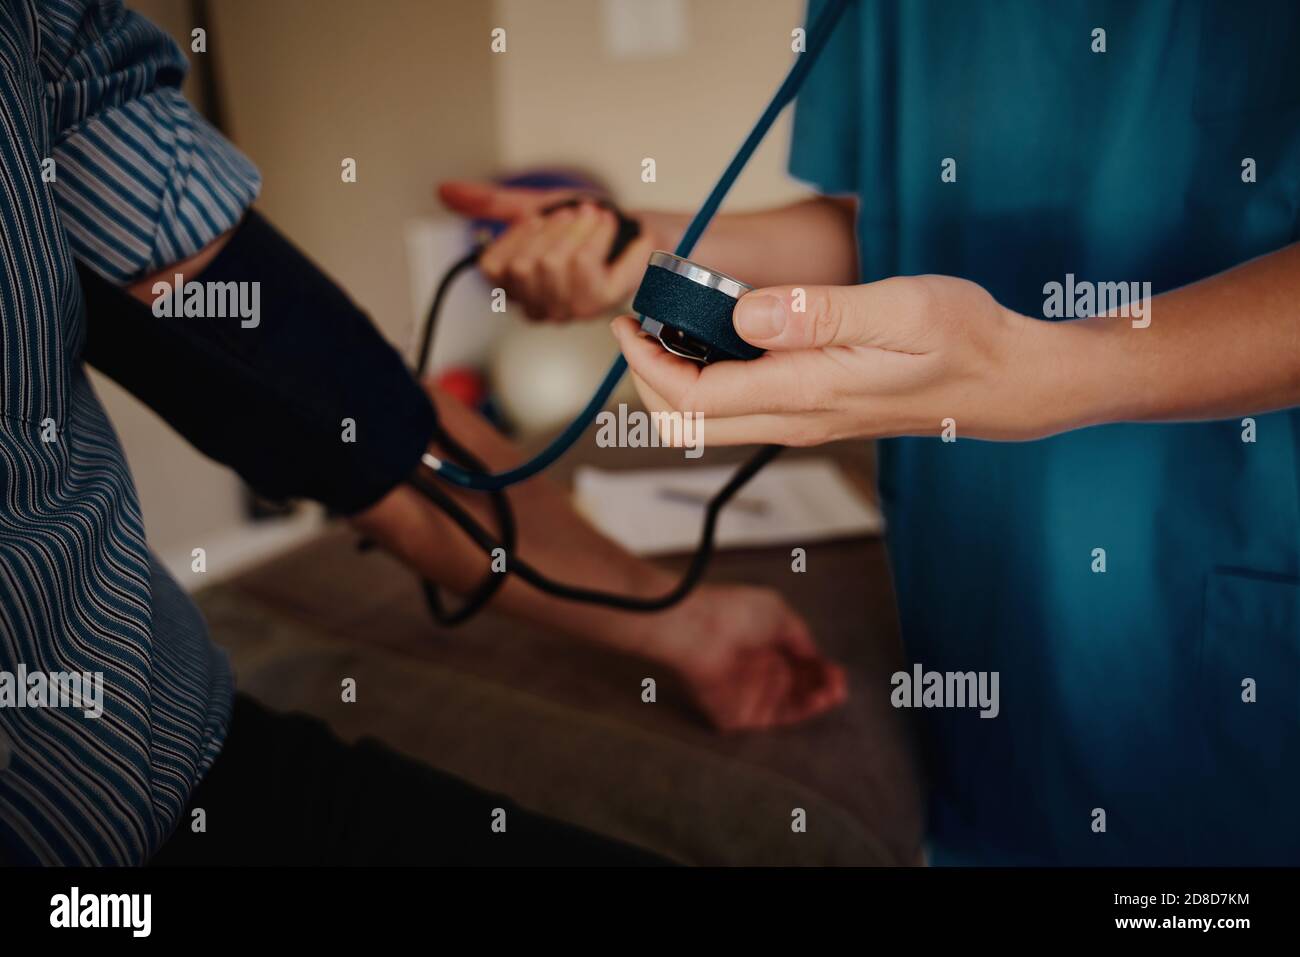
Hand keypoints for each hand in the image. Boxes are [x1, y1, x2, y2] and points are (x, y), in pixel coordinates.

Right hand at [438, 180, 655, 320]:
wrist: (638, 233)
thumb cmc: (585, 226)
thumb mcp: (534, 208)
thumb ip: (492, 204)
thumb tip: (443, 189)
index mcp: (518, 291)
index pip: (495, 267)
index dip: (517, 236)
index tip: (539, 217)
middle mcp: (541, 306)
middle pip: (528, 265)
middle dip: (554, 227)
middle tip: (579, 211)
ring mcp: (571, 308)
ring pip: (557, 263)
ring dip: (580, 228)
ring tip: (597, 217)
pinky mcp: (602, 302)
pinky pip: (587, 262)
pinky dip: (601, 235)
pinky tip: (613, 229)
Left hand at [611, 275, 1085, 444]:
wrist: (1006, 381)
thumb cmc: (962, 340)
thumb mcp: (897, 309)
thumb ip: (817, 313)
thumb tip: (742, 313)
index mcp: (803, 393)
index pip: (692, 397)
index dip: (645, 364)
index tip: (628, 320)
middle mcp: (794, 418)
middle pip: (687, 423)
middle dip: (646, 379)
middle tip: (638, 324)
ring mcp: (803, 420)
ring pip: (710, 420)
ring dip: (675, 379)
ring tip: (669, 323)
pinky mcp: (815, 411)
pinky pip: (741, 406)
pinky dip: (710, 377)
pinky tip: (720, 333)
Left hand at [637, 583, 847, 732]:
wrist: (699, 629)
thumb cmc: (736, 613)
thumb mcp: (780, 615)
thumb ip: (800, 638)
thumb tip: (815, 656)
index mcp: (764, 645)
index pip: (798, 664)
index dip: (820, 668)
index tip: (836, 670)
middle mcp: (757, 671)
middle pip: (799, 686)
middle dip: (823, 685)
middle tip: (839, 684)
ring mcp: (749, 695)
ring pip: (793, 704)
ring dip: (818, 700)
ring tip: (834, 692)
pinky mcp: (738, 715)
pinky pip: (776, 719)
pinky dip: (802, 712)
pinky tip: (818, 700)